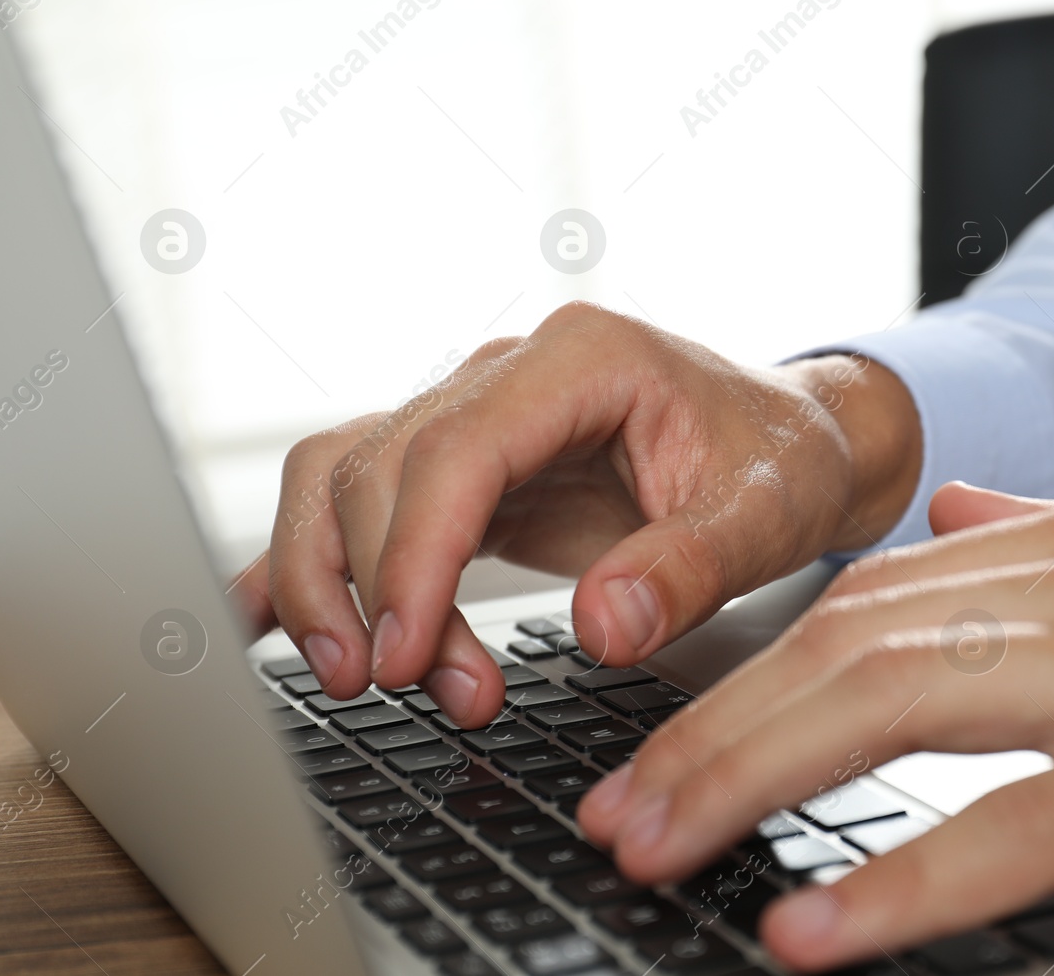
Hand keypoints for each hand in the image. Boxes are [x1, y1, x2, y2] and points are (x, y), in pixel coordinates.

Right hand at [232, 303, 920, 725]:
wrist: (788, 440)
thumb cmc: (779, 460)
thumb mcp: (763, 515)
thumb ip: (688, 567)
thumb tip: (602, 625)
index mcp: (581, 361)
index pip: (456, 448)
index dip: (413, 553)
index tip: (407, 653)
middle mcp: (509, 376)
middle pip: (379, 466)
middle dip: (379, 589)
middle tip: (428, 691)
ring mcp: (476, 417)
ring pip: (342, 476)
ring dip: (332, 580)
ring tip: (368, 679)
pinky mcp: (464, 469)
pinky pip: (356, 497)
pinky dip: (305, 556)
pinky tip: (265, 620)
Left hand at [578, 483, 1053, 970]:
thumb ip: (1051, 537)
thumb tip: (947, 522)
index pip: (864, 597)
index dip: (746, 668)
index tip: (660, 736)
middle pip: (846, 644)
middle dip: (711, 730)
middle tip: (614, 812)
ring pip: (897, 705)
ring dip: (753, 781)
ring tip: (657, 851)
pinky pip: (1021, 823)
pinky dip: (904, 881)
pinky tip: (816, 936)